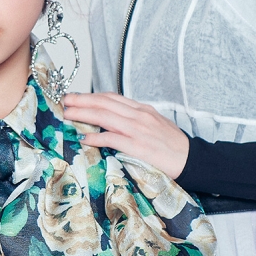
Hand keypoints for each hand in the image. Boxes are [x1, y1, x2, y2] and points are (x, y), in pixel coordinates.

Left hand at [63, 91, 189, 179]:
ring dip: (83, 114)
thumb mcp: (154, 124)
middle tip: (65, 101)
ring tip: (68, 114)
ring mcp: (138, 130)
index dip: (91, 96)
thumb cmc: (171, 144)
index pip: (112, 98)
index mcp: (142, 109)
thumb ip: (134, 120)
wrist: (191, 159)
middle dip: (82, 101)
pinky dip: (97, 137)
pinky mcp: (138, 147)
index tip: (76, 96)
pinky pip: (113, 139)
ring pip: (105, 117)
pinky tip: (85, 138)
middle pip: (104, 104)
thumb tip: (112, 120)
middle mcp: (139, 116)